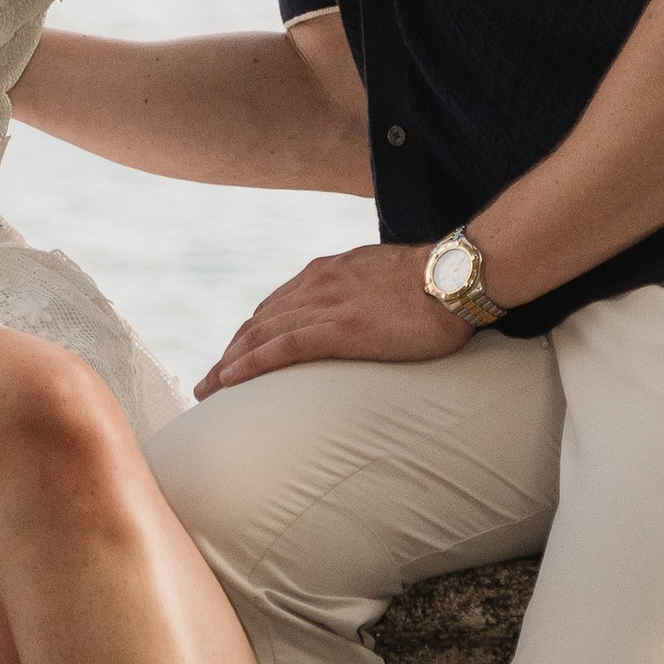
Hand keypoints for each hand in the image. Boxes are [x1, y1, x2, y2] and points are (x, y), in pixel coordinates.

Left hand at [196, 242, 472, 395]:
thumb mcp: (385, 278)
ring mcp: (325, 305)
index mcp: (326, 272)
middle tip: (209, 383)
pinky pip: (281, 348)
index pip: (274, 307)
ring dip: (227, 364)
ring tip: (208, 391)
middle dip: (229, 353)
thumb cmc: (435, 282)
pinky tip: (230, 381)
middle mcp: (316, 284)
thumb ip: (362, 293)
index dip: (250, 334)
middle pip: (257, 322)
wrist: (456, 276)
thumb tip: (363, 314)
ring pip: (259, 335)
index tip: (234, 357)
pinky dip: (250, 364)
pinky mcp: (339, 329)